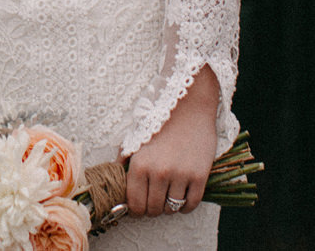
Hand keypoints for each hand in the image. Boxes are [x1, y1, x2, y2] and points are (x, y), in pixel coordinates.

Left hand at [123, 65, 219, 216]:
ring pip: (172, 208)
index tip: (141, 205)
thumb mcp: (137, 136)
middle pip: (153, 209)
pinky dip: (186, 206)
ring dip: (170, 207)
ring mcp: (180, 175)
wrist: (190, 104)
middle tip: (156, 200)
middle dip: (153, 208)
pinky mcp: (199, 176)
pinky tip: (183, 196)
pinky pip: (191, 204)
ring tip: (169, 195)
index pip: (135, 204)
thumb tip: (114, 177)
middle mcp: (159, 172)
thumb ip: (125, 158)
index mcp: (140, 164)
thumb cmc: (161, 120)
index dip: (137, 209)